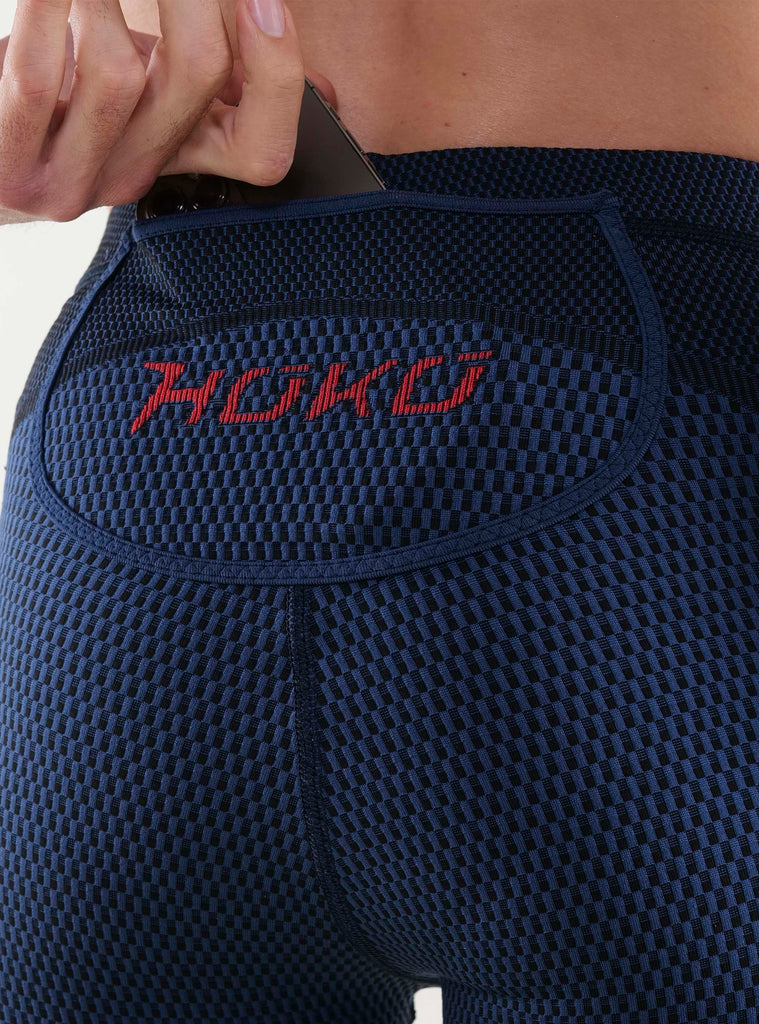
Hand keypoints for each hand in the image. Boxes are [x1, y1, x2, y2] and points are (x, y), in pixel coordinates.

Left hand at [0, 0, 336, 222]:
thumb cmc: (62, 95)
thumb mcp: (144, 83)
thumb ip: (208, 68)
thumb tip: (302, 61)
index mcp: (182, 161)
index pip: (265, 151)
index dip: (276, 74)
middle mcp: (138, 178)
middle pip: (197, 77)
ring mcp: (75, 183)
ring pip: (119, 71)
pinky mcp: (12, 167)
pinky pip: (43, 73)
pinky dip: (44, 6)